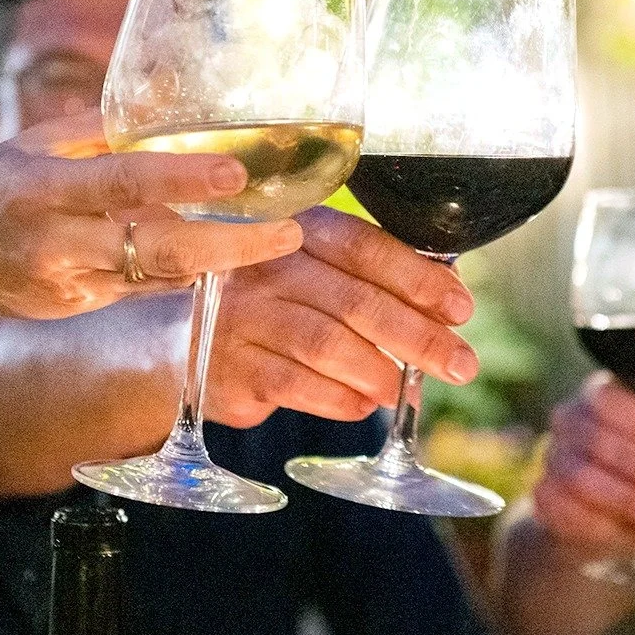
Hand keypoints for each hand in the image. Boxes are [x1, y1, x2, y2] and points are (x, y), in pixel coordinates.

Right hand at [0, 112, 304, 321]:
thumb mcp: (28, 146)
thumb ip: (95, 132)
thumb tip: (165, 105)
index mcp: (40, 191)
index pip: (122, 183)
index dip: (182, 180)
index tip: (236, 175)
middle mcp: (56, 245)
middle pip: (157, 251)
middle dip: (231, 245)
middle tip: (289, 231)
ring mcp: (68, 286)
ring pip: (159, 276)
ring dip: (221, 260)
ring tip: (275, 239)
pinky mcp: (78, 309)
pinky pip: (143, 288)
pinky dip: (184, 270)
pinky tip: (222, 254)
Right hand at [204, 207, 479, 426]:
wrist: (175, 341)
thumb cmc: (261, 305)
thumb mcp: (307, 274)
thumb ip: (368, 282)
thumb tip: (445, 314)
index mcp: (292, 229)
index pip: (364, 246)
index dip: (418, 278)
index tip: (460, 308)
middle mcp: (262, 266)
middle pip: (355, 300)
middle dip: (418, 336)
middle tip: (460, 364)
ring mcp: (240, 317)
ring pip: (327, 344)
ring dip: (380, 372)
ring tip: (405, 390)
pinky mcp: (228, 367)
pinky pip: (296, 385)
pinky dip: (339, 399)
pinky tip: (361, 404)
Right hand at [528, 374, 634, 557]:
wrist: (608, 508)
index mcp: (598, 394)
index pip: (607, 399)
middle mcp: (567, 420)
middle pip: (597, 441)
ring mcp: (552, 457)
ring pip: (581, 478)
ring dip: (631, 499)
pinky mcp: (544, 497)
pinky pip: (570, 513)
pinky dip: (609, 527)